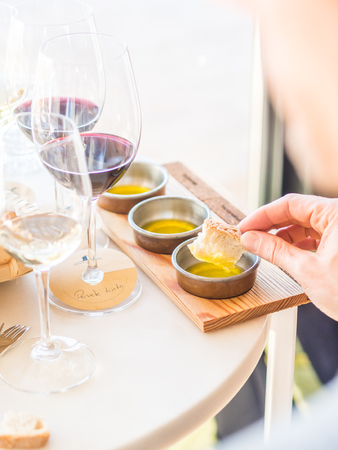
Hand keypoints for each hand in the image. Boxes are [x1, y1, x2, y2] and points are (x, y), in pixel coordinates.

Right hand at [238, 194, 337, 320]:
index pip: (290, 204)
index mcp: (337, 213)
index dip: (262, 216)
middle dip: (272, 226)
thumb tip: (251, 239)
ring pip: (308, 224)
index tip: (245, 227)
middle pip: (298, 212)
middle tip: (251, 238)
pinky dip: (301, 244)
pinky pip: (319, 235)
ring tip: (266, 249)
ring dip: (285, 236)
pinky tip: (288, 254)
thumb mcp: (307, 271)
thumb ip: (274, 250)